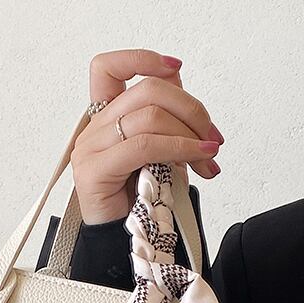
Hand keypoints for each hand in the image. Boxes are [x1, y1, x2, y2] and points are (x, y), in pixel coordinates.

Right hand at [71, 48, 223, 224]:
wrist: (123, 242)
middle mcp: (95, 129)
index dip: (141, 59)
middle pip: (145, 90)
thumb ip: (166, 117)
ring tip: (208, 153)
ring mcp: (91, 149)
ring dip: (190, 132)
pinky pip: (143, 146)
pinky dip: (178, 147)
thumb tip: (180, 83)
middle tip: (211, 134)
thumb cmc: (139, 201)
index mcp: (105, 119)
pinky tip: (198, 157)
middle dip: (190, 107)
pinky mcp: (95, 171)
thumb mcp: (161, 152)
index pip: (107, 69)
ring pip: (149, 116)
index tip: (174, 67)